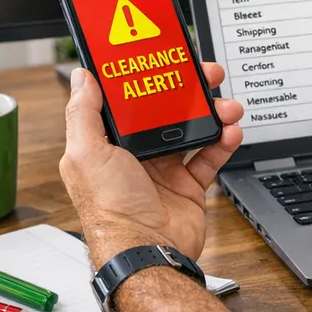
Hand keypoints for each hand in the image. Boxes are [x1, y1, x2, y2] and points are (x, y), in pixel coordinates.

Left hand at [59, 64, 243, 263]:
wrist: (148, 250)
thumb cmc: (111, 211)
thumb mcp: (87, 154)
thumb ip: (83, 113)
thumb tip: (81, 78)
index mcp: (108, 145)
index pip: (128, 102)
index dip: (147, 80)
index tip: (162, 61)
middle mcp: (135, 157)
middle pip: (165, 113)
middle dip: (188, 92)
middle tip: (205, 76)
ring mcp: (163, 172)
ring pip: (191, 131)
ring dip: (212, 114)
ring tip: (226, 106)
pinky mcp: (188, 187)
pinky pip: (209, 157)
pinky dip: (223, 142)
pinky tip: (230, 131)